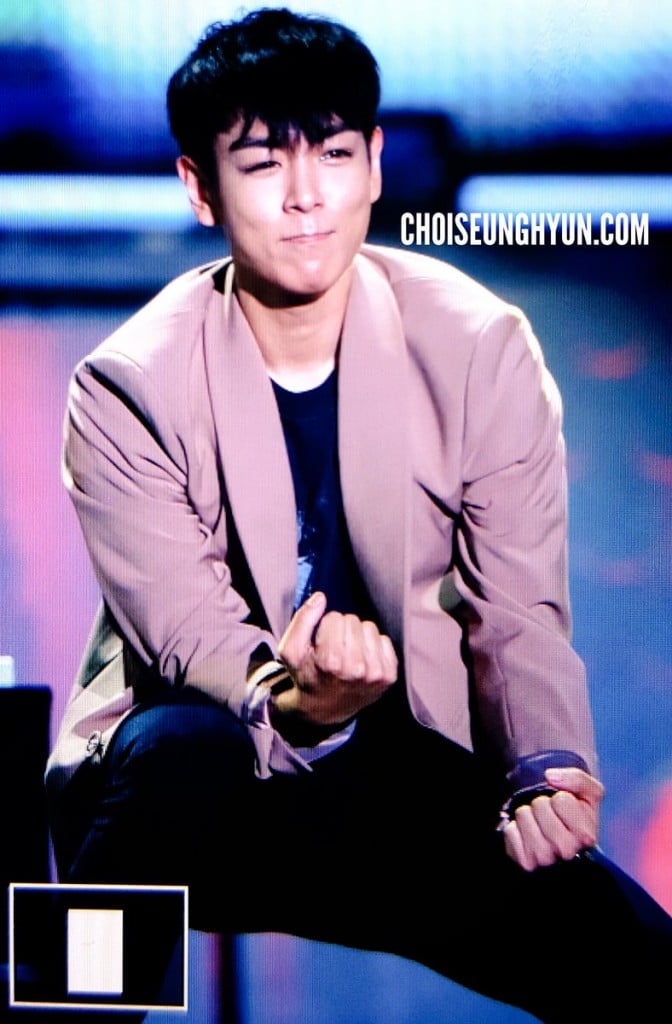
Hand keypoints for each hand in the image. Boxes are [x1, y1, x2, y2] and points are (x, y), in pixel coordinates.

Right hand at [273, 592, 396, 728]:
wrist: (323, 709)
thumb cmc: (306, 675)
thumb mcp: (291, 650)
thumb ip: (302, 619)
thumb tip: (321, 597)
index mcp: (331, 662)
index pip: (334, 618)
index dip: (324, 628)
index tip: (321, 644)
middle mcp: (356, 669)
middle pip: (353, 620)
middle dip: (341, 630)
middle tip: (334, 650)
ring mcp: (375, 673)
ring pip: (369, 627)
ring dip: (357, 637)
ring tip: (348, 655)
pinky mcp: (389, 676)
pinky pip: (384, 640)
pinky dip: (372, 647)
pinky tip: (362, 661)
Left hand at [502, 767, 603, 871]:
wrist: (559, 830)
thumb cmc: (575, 810)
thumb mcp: (588, 791)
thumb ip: (577, 778)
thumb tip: (550, 777)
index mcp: (586, 835)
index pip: (561, 800)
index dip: (560, 796)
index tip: (564, 806)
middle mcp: (567, 851)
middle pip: (540, 806)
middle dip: (542, 802)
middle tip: (548, 814)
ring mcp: (545, 860)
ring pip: (523, 816)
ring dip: (527, 814)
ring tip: (537, 823)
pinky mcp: (525, 863)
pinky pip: (510, 831)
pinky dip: (514, 827)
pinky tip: (526, 835)